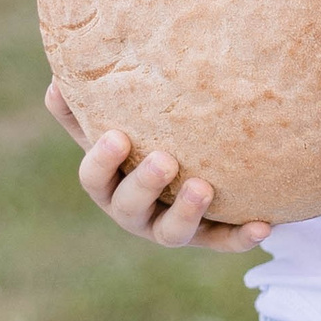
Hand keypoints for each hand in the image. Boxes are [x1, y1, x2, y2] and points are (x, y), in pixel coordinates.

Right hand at [43, 81, 273, 251]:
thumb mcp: (112, 124)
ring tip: (204, 187)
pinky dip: (240, 236)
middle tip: (165, 160)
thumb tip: (57, 79)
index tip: (118, 137)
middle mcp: (136, 211)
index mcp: (110, 183)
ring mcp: (171, 226)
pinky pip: (224, 241)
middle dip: (145, 185)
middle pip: (130, 208)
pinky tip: (263, 226)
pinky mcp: (209, 236)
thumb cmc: (140, 140)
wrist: (188, 168)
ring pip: (172, 232)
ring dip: (187, 212)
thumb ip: (83, 108)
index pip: (95, 179)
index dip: (101, 163)